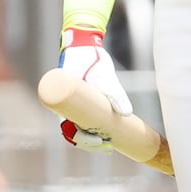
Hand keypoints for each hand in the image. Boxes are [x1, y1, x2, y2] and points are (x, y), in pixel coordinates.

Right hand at [56, 28, 132, 152]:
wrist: (84, 44)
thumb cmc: (90, 59)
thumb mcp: (104, 76)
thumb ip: (115, 93)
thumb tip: (126, 114)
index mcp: (64, 102)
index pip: (69, 129)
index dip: (83, 140)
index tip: (98, 141)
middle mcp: (65, 106)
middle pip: (74, 132)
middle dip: (91, 143)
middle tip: (108, 147)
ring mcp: (73, 104)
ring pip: (79, 128)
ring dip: (92, 138)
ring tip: (110, 144)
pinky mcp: (81, 102)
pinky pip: (84, 120)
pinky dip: (94, 129)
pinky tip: (106, 135)